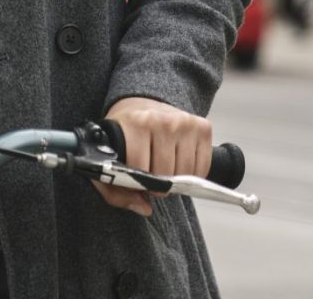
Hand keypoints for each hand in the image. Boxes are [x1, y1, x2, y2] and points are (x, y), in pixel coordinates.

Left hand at [92, 97, 211, 217]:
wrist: (142, 103)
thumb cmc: (126, 132)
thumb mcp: (109, 154)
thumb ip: (114, 189)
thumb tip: (144, 208)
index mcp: (136, 123)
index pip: (140, 168)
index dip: (138, 182)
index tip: (136, 178)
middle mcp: (162, 120)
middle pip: (165, 174)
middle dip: (157, 183)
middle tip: (151, 174)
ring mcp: (185, 122)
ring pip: (186, 173)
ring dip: (175, 179)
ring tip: (164, 168)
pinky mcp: (203, 127)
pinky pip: (203, 167)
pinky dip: (192, 174)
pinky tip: (179, 163)